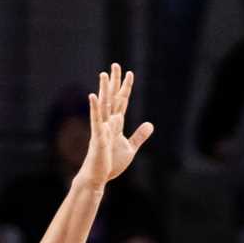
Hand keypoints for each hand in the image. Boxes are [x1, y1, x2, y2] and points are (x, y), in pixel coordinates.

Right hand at [74, 63, 153, 186]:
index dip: (126, 88)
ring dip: (104, 90)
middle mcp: (107, 123)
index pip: (121, 102)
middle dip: (115, 82)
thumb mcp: (130, 148)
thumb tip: (150, 124)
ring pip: (103, 105)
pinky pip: (96, 121)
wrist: (98, 177)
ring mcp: (101, 129)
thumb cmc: (110, 163)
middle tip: (115, 65)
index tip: (129, 73)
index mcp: (115, 124)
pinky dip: (94, 108)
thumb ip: (139, 135)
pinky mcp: (98, 138)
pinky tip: (93, 96)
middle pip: (112, 98)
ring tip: (104, 74)